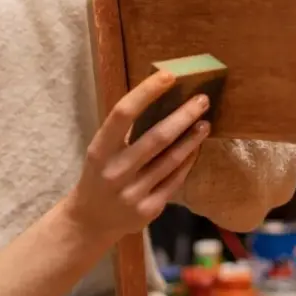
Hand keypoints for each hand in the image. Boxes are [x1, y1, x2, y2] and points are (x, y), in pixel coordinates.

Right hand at [65, 70, 211, 239]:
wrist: (90, 220)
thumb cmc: (99, 175)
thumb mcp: (101, 152)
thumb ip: (123, 132)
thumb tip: (160, 99)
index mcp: (99, 151)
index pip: (122, 114)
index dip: (146, 92)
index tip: (168, 76)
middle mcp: (116, 172)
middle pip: (156, 138)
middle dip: (183, 115)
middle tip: (202, 99)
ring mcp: (133, 193)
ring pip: (171, 160)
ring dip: (192, 138)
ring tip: (205, 122)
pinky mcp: (149, 209)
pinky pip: (175, 180)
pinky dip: (188, 161)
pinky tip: (195, 148)